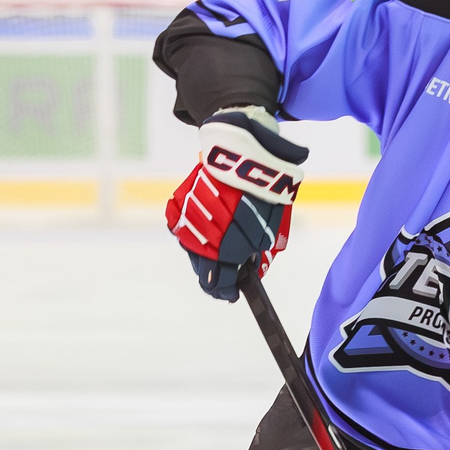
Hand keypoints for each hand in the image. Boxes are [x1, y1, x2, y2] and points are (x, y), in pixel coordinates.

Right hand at [165, 107, 307, 301]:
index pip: (223, 282)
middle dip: (216, 278)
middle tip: (225, 282)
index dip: (227, 292)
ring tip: (217, 257)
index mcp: (229, 248)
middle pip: (204, 271)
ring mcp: (188, 222)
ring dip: (204, 256)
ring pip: (192, 251)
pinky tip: (206, 234)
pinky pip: (183, 229)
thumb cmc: (263, 192)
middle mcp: (204, 239)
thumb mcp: (271, 227)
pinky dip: (194, 233)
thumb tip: (252, 272)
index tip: (231, 295)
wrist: (243, 153)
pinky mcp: (178, 205)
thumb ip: (259, 254)